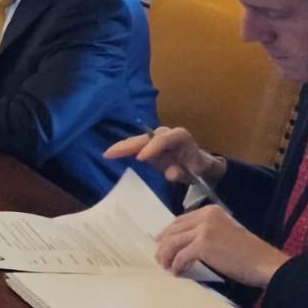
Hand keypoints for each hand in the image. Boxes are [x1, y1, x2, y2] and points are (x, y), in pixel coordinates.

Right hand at [103, 125, 226, 185]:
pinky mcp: (148, 145)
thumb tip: (170, 173)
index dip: (151, 148)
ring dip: (122, 147)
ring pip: (137, 140)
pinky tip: (110, 154)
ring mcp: (155, 138)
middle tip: (112, 152)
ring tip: (107, 153)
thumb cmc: (197, 167)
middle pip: (145, 137)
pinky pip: (134, 145)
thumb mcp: (195, 171)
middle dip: (128, 145)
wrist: (199, 164)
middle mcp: (165, 133)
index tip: (140, 158)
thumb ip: (183, 172)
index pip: (163, 139)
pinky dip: (123, 149)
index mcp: (179, 136)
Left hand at [154, 204, 288, 286]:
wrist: (265, 263)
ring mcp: (203, 230)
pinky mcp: (203, 245)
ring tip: (165, 266)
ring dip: (166, 256)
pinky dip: (176, 265)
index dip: (168, 232)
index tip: (161, 242)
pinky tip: (177, 272)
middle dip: (163, 245)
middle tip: (159, 257)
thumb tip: (182, 241)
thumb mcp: (225, 233)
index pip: (181, 220)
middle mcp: (205, 216)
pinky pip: (180, 256)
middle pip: (173, 230)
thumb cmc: (248, 253)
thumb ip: (205, 231)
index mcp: (211, 211)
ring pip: (172, 242)